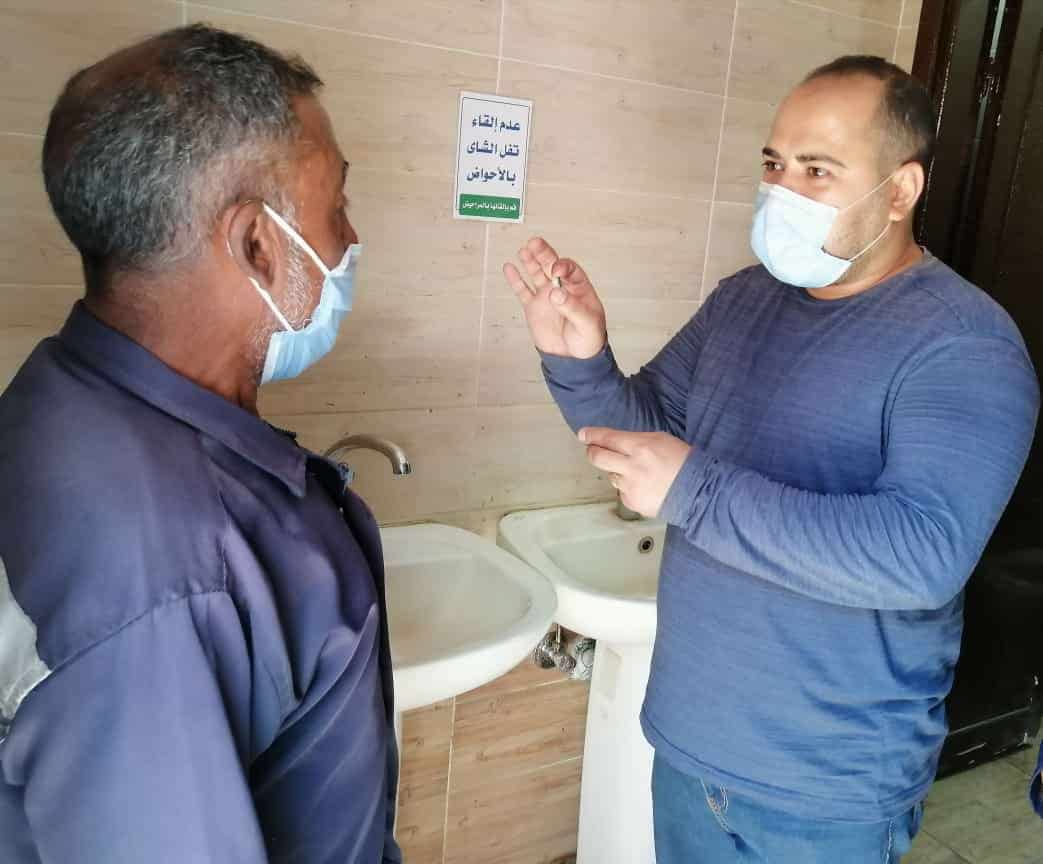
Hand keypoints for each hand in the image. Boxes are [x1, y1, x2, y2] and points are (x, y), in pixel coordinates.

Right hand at [503, 237, 606, 358]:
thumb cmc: (588, 339)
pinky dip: (515, 280)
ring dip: (530, 261)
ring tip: (524, 250)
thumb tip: (555, 293)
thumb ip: (572, 308)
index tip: (555, 270)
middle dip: (544, 254)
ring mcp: (546, 296)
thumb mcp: (587, 324)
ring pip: (536, 274)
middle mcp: (561, 288)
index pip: (569, 269)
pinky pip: (523, 291)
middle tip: (534, 243)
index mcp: (579, 288)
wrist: (574, 358)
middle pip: (551, 265)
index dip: (562, 266)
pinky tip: (509, 268)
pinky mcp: (533, 308)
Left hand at [580, 427, 691, 517]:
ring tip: (639, 473)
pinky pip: (622, 491)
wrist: (698, 492)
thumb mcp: (661, 440)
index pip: (608, 438)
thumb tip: (614, 442)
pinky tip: (645, 487)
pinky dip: (629, 488)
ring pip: (611, 476)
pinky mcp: (632, 502)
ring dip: (618, 472)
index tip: (583, 434)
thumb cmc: (682, 461)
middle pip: (598, 458)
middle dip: (593, 452)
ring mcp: (630, 486)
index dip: (592, 435)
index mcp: (640, 447)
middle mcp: (631, 467)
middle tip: (594, 450)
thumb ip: (636, 441)